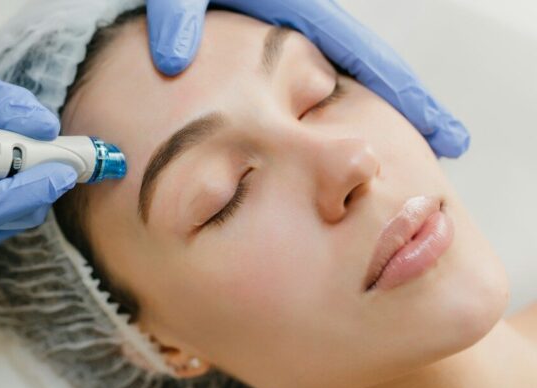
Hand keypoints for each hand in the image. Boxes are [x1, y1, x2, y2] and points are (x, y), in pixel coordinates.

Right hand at [0, 63, 77, 253]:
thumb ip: (2, 103)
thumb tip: (44, 125)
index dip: (20, 192)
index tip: (59, 170)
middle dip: (38, 191)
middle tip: (69, 163)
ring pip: (9, 222)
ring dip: (35, 192)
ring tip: (43, 156)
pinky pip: (8, 224)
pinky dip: (26, 198)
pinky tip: (24, 172)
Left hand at [146, 0, 469, 156]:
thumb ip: (177, 17)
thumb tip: (174, 58)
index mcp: (295, 10)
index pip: (360, 55)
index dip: (399, 92)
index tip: (431, 126)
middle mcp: (304, 22)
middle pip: (371, 65)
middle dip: (409, 102)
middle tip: (446, 141)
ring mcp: (295, 32)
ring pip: (350, 71)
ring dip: (383, 104)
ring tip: (413, 141)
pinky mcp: (277, 42)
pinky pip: (322, 72)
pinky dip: (340, 100)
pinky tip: (342, 127)